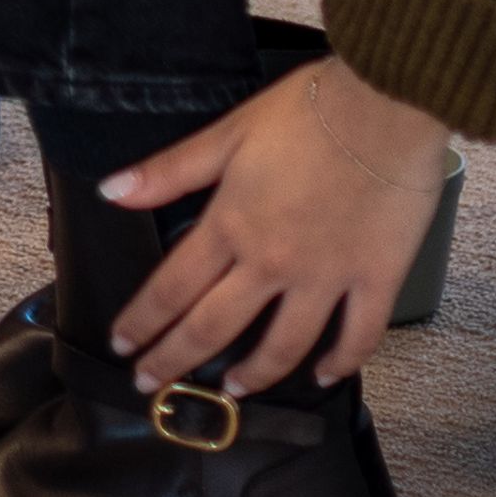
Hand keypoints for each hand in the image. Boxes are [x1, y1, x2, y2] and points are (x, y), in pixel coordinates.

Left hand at [105, 60, 455, 393]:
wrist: (385, 106)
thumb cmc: (305, 112)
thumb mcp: (227, 133)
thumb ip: (169, 171)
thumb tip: (111, 192)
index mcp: (231, 225)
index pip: (173, 288)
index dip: (143, 321)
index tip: (122, 345)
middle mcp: (272, 263)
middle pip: (214, 326)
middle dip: (174, 359)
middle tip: (149, 384)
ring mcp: (327, 278)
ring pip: (284, 346)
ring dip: (253, 374)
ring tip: (232, 390)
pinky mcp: (376, 280)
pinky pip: (358, 336)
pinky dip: (341, 363)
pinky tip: (325, 376)